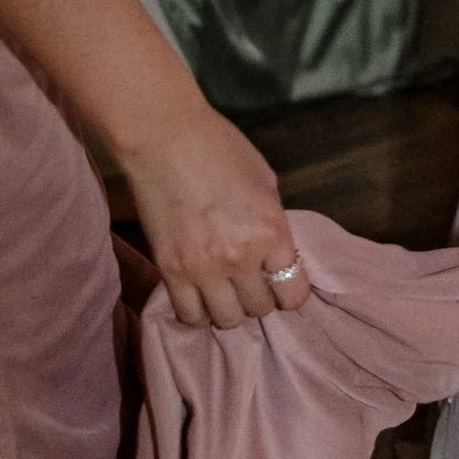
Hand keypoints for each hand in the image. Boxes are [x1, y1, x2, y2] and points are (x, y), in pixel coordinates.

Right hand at [121, 107, 311, 329]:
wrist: (165, 138)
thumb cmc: (221, 149)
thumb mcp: (266, 183)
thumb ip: (273, 224)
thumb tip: (276, 254)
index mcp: (272, 232)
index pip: (293, 293)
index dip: (291, 291)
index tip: (283, 281)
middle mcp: (241, 258)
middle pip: (260, 309)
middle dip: (261, 297)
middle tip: (252, 280)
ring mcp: (203, 269)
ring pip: (227, 320)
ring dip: (231, 308)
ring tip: (226, 290)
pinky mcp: (170, 272)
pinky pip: (190, 316)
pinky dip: (199, 312)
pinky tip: (201, 296)